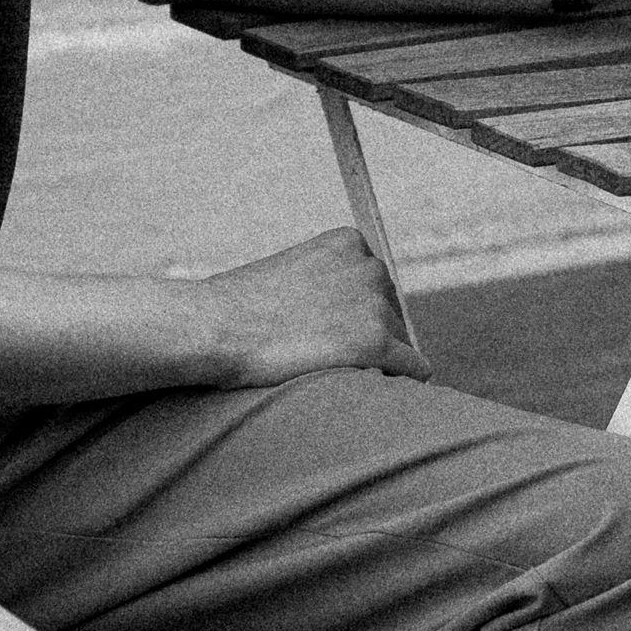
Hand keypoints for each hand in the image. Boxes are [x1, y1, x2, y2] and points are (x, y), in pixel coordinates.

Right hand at [199, 228, 430, 386]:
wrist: (216, 328)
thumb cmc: (238, 308)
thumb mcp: (291, 274)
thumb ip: (326, 284)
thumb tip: (349, 317)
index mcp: (350, 242)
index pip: (374, 285)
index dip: (353, 314)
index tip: (325, 332)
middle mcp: (370, 266)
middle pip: (391, 311)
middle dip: (367, 335)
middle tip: (324, 357)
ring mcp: (375, 303)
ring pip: (399, 342)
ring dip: (377, 361)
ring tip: (332, 372)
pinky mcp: (375, 342)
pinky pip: (414, 367)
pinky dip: (405, 380)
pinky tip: (389, 389)